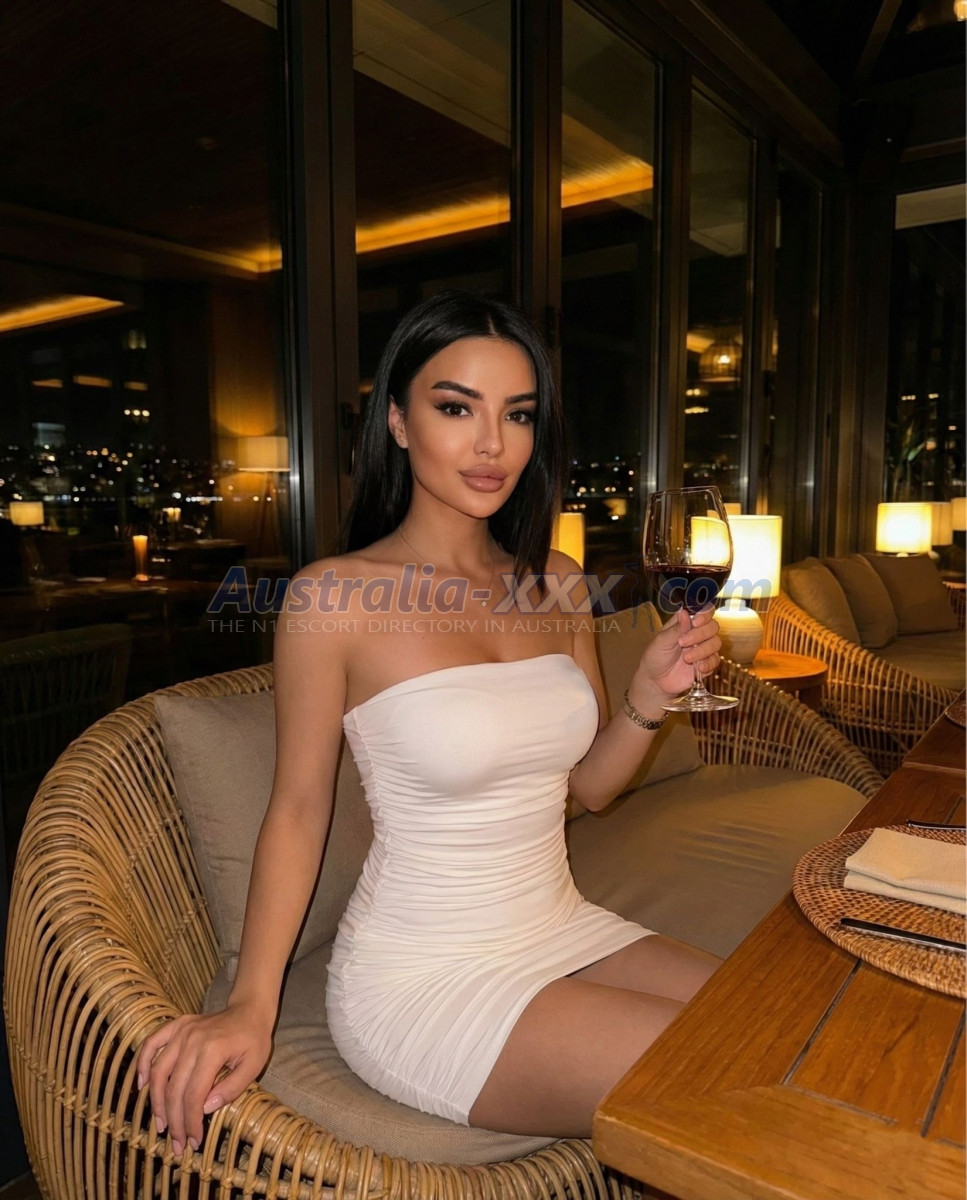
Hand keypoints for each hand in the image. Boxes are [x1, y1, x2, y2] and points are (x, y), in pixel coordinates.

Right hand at [136, 1001, 272, 1156]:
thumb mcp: (254, 1065)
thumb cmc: (253, 1039)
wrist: (249, 1009)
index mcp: (213, 1050)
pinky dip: (143, 1063)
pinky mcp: (177, 1025)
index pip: (194, 1094)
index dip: (191, 1121)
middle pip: (174, 1088)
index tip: (193, 1141)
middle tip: (177, 1143)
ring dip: (156, 1102)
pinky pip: (152, 1043)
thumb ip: (231, 1088)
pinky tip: (142, 1085)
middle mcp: (193, 1039)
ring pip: (159, 1071)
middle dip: (174, 1120)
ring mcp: (182, 1030)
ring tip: (161, 1125)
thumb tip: (205, 1109)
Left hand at [628, 608, 721, 708]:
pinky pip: (716, 660)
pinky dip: (708, 664)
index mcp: (686, 623)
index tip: (696, 622)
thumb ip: (675, 628)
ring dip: (702, 651)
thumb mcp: (661, 641)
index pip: (704, 611)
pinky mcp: (707, 663)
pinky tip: (697, 668)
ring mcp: (703, 649)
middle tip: (682, 643)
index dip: (704, 614)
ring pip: (716, 643)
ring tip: (686, 658)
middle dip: (700, 634)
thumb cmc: (655, 657)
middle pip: (713, 626)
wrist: (656, 680)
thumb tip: (684, 612)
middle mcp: (697, 634)